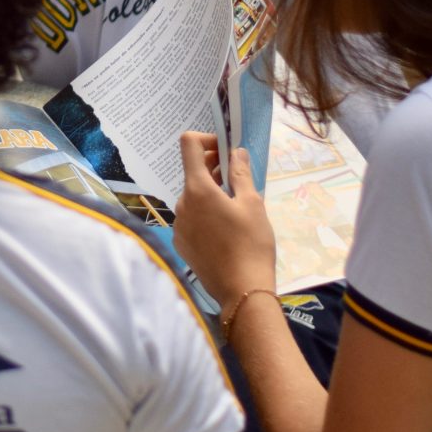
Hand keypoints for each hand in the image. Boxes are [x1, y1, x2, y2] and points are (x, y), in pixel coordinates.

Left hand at [172, 132, 276, 305]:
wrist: (241, 290)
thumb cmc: (251, 244)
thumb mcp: (253, 204)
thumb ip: (241, 174)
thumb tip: (236, 152)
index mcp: (197, 189)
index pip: (189, 145)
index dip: (207, 140)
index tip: (226, 151)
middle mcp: (181, 203)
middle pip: (193, 173)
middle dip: (214, 169)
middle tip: (240, 180)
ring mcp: (178, 224)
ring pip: (193, 197)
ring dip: (211, 194)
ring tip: (237, 208)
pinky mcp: (181, 242)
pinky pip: (191, 218)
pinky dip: (205, 214)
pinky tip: (225, 230)